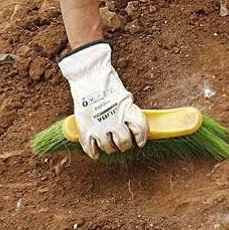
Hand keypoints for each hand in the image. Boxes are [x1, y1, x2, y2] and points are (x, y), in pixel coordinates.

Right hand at [58, 41, 147, 158]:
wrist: (89, 76)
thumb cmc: (107, 83)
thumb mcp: (124, 96)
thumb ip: (128, 112)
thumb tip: (133, 126)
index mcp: (128, 112)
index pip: (140, 130)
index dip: (142, 138)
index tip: (140, 142)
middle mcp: (116, 122)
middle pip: (125, 143)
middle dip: (124, 145)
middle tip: (122, 143)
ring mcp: (100, 127)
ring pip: (109, 148)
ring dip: (110, 148)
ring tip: (109, 144)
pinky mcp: (86, 129)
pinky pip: (90, 148)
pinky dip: (94, 153)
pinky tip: (96, 153)